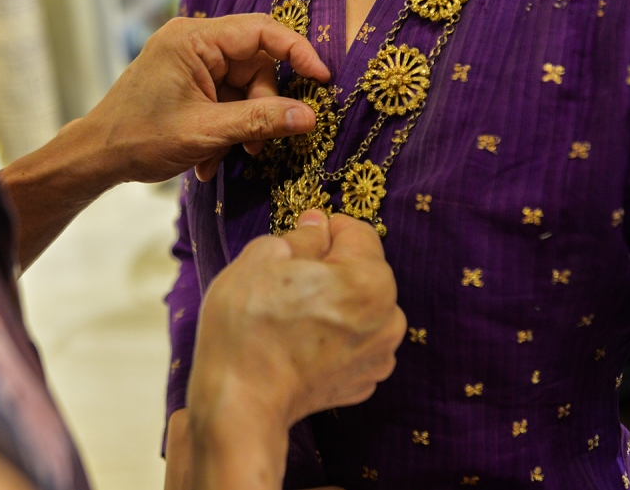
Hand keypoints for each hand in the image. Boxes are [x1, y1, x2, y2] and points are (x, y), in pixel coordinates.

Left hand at [88, 14, 329, 183]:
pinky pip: (226, 100)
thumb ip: (259, 121)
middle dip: (262, 107)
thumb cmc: (139, 138)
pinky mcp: (190, 83)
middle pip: (256, 65)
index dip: (298, 51)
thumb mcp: (205, 132)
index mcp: (193, 39)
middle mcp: (194, 43)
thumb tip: (308, 117)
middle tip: (256, 145)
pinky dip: (225, 129)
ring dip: (242, 126)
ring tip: (223, 156)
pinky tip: (208, 157)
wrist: (96, 156)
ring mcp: (191, 63)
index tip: (322, 79)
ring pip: (244, 88)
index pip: (261, 30)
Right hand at [185, 212, 405, 489]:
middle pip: (361, 271)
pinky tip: (299, 342)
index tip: (298, 237)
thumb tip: (317, 226)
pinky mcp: (363, 382)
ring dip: (334, 303)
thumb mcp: (262, 258)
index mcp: (370, 280)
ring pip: (359, 307)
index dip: (324, 229)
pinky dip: (334, 336)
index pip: (357, 232)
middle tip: (286, 281)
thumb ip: (301, 235)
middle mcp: (388, 318)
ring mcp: (379, 355)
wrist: (241, 404)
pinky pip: (354, 341)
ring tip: (291, 316)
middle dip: (330, 268)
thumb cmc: (248, 327)